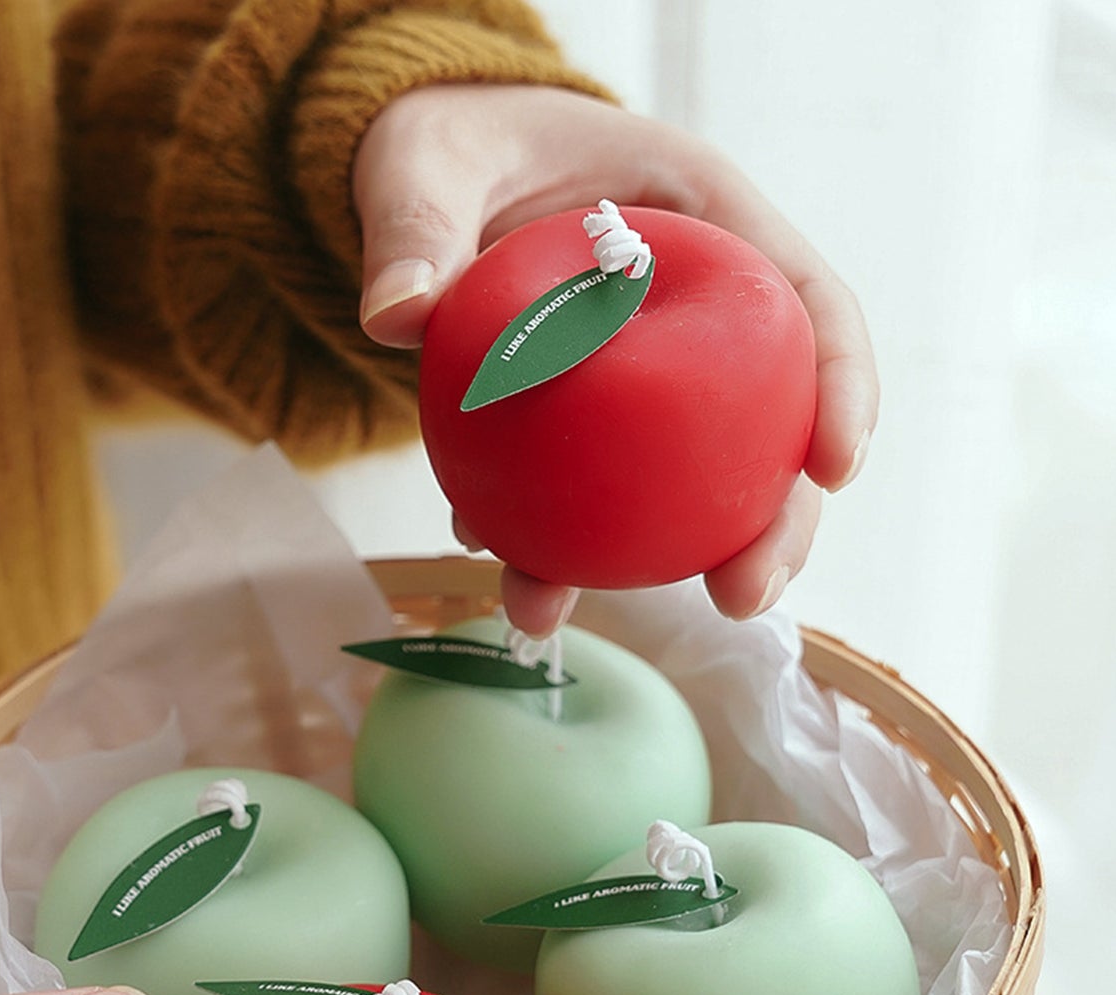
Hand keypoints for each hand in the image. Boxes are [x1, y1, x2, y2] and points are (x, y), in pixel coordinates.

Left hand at [353, 85, 876, 633]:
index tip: (836, 467)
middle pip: (766, 422)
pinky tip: (520, 581)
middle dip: (770, 521)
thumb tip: (396, 315)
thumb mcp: (428, 161)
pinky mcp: (580, 426)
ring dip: (653, 564)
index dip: (840, 383)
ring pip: (685, 481)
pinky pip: (588, 495)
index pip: (804, 298)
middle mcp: (686, 311)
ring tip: (578, 611)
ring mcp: (637, 379)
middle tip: (744, 594)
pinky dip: (558, 545)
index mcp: (699, 219)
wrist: (418, 182)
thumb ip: (417, 225)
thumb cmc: (451, 142)